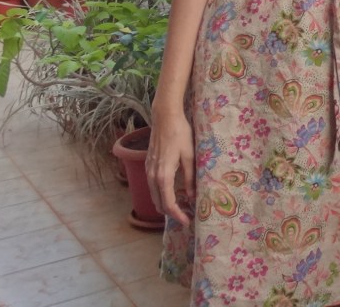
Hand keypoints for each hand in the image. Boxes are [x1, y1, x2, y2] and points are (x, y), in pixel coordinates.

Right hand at [147, 109, 195, 224]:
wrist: (165, 117)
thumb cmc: (180, 134)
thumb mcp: (190, 156)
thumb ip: (190, 177)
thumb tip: (191, 196)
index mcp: (163, 175)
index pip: (168, 204)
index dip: (177, 215)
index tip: (187, 221)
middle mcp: (152, 176)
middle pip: (158, 203)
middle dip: (171, 213)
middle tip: (185, 217)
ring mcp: (148, 170)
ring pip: (154, 195)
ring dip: (165, 204)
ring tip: (180, 207)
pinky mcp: (148, 165)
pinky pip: (153, 186)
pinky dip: (161, 194)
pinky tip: (172, 193)